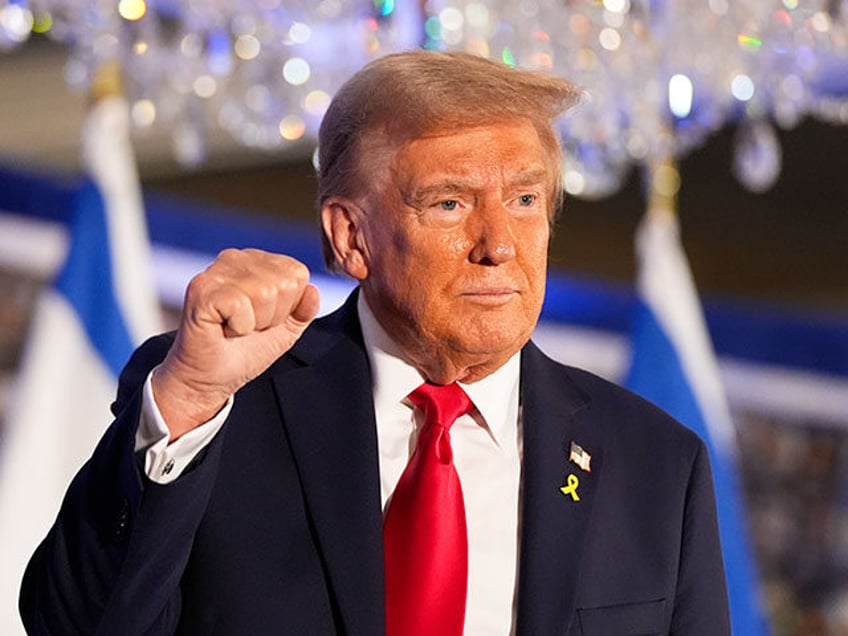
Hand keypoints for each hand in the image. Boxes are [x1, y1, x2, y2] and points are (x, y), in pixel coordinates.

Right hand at [152, 249, 320, 439]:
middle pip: (284, 283)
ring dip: (255, 323)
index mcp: (258, 262)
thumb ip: (304, 310)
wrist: (209, 378)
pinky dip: (238, 327)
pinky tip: (223, 329)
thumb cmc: (243, 351)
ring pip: (265, 293)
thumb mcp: (285, 331)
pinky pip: (241, 305)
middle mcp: (236, 259)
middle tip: (248, 326)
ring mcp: (216, 271)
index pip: (298, 274)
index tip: (264, 320)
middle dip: (273, 316)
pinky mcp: (201, 289)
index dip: (288, 307)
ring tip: (235, 327)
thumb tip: (314, 290)